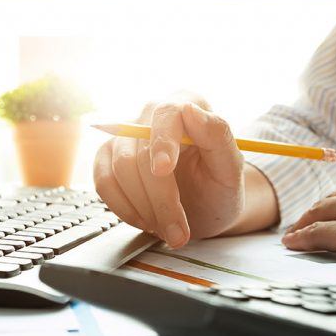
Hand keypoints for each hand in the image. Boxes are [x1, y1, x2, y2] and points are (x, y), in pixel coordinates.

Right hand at [93, 96, 244, 247]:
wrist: (205, 209)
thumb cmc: (220, 187)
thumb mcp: (231, 170)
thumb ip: (219, 138)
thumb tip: (191, 110)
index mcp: (188, 103)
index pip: (167, 114)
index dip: (163, 142)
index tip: (163, 170)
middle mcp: (153, 114)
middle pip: (141, 151)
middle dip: (159, 198)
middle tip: (178, 232)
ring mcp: (127, 136)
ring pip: (119, 170)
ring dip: (143, 208)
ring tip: (167, 229)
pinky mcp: (108, 158)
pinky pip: (103, 182)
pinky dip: (123, 208)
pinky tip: (146, 220)